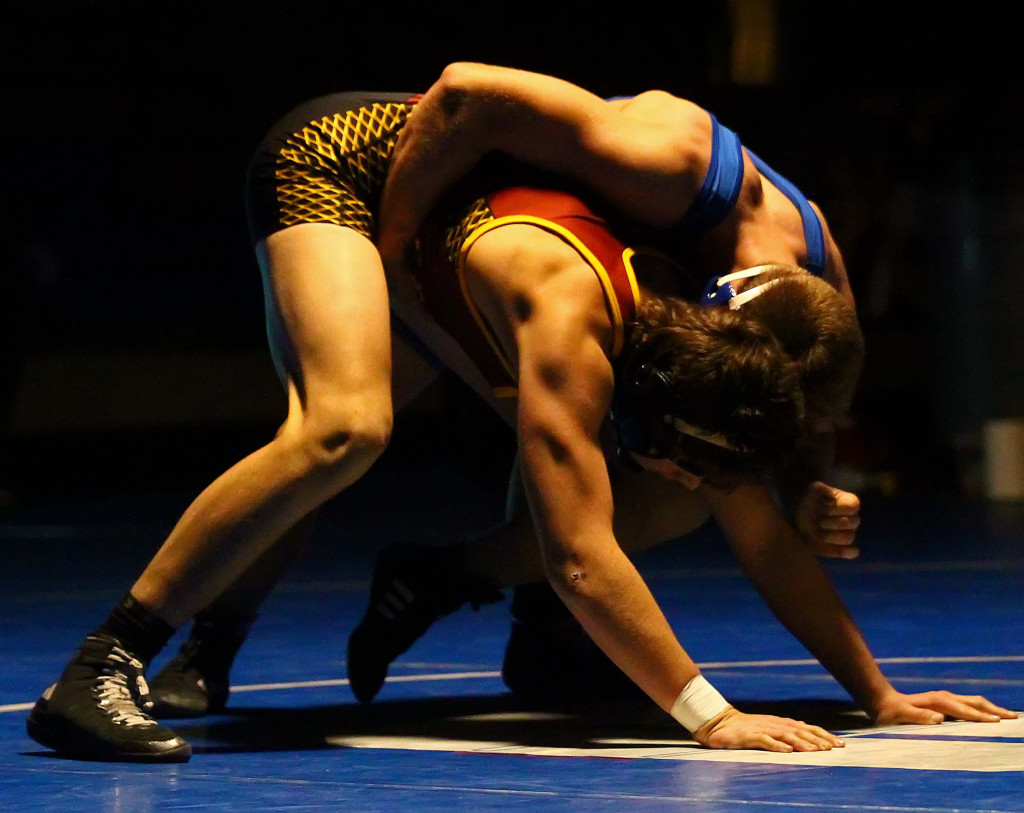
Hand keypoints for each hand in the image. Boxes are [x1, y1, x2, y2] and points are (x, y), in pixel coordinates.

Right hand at [693, 708, 845, 752]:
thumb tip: (807, 741)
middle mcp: (774, 724)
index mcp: (780, 723)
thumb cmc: (744, 729)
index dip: (823, 735)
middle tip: (833, 748)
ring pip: (786, 735)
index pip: (806, 728)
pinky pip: (765, 741)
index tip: (840, 743)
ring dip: (802, 743)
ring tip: (815, 751)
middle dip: (818, 739)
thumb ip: (785, 734)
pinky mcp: (749, 736)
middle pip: (800, 731)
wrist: (718, 723)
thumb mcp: (768, 730)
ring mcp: (762, 729)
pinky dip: (777, 746)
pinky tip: (787, 752)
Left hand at [794, 481, 860, 558]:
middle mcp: (849, 519)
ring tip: (820, 534)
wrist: (795, 523)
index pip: (853, 505)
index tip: (826, 507)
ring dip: (833, 536)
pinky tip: (840, 549)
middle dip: (834, 522)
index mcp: (845, 503)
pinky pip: (851, 552)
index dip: (840, 508)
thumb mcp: (809, 494)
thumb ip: (818, 489)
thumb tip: (825, 491)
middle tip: (820, 522)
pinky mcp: (840, 549)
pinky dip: (848, 552)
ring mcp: (845, 534)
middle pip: (853, 522)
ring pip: (849, 537)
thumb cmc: (806, 506)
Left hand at [873, 690, 1018, 725]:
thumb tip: (939, 718)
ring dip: (991, 709)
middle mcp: (944, 697)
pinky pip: (969, 706)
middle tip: (1013, 718)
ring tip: (1008, 716)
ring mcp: (945, 699)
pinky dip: (983, 710)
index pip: (963, 710)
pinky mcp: (945, 703)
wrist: (883, 701)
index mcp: (937, 701)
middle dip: (994, 710)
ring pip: (974, 702)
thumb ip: (918, 716)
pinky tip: (988, 716)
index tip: (996, 723)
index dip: (979, 717)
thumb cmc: (891, 712)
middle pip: (974, 702)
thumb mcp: (900, 715)